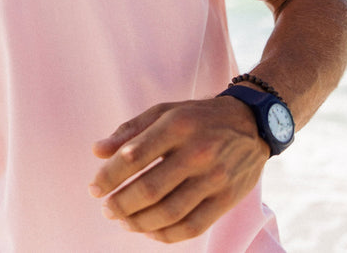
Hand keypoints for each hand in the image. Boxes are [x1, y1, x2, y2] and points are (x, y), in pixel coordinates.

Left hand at [88, 97, 268, 242]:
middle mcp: (197, 152)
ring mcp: (214, 178)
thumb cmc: (197, 117)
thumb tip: (96, 151)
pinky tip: (150, 231)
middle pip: (150, 189)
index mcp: (177, 125)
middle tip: (106, 209)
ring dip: (139, 222)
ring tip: (123, 221)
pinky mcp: (227, 198)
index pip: (133, 156)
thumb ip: (129, 131)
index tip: (94, 188)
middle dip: (121, 204)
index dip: (109, 176)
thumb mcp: (164, 112)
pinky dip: (166, 235)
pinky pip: (192, 226)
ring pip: (169, 212)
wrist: (252, 124)